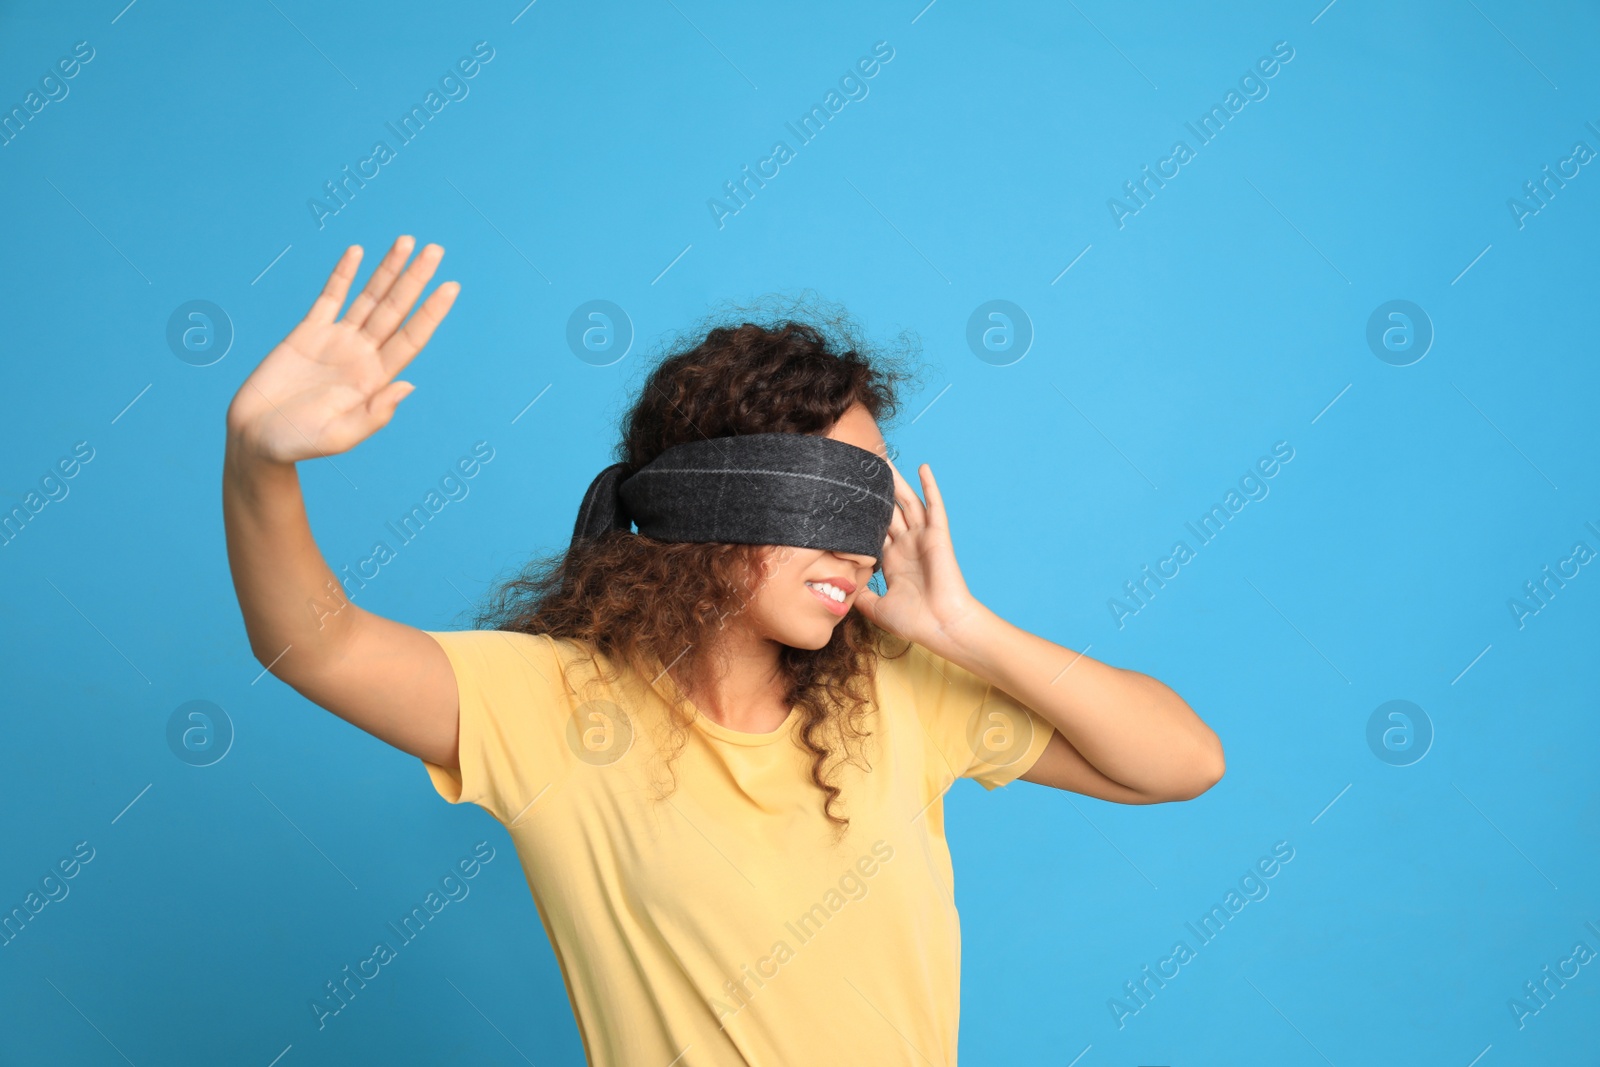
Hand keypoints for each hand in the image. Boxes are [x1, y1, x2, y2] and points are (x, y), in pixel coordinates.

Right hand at [225, 236, 458, 463]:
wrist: (256, 438)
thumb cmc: (297, 444)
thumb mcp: (339, 436)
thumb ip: (374, 414)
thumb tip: (409, 385)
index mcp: (375, 379)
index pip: (411, 338)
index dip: (431, 312)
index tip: (452, 285)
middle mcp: (361, 355)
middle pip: (395, 309)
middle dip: (415, 279)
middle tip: (437, 249)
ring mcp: (336, 341)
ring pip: (368, 297)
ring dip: (387, 269)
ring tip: (407, 241)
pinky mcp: (307, 332)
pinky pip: (330, 297)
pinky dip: (343, 274)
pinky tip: (358, 252)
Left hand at [852, 458, 984, 651]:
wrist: (942, 627)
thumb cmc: (914, 621)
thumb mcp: (876, 608)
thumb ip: (859, 595)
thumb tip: (839, 587)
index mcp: (891, 560)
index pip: (872, 529)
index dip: (860, 514)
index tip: (845, 496)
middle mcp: (906, 545)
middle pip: (888, 510)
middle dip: (876, 491)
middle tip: (861, 469)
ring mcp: (922, 539)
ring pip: (907, 502)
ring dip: (897, 481)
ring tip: (884, 460)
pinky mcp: (938, 536)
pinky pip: (934, 506)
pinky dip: (930, 486)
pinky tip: (923, 467)